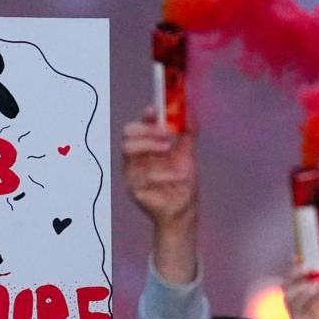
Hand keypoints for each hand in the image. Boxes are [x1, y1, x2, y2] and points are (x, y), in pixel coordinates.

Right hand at [122, 106, 197, 227]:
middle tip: (167, 132)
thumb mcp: (187, 154)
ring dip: (150, 145)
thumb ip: (188, 133)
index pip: (139, 125)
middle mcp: (135, 157)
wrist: (184, 209)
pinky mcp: (133, 188)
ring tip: (169, 149)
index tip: (156, 109)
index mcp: (146, 146)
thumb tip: (190, 112)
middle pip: (127, 133)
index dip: (145, 115)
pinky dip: (164, 173)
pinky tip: (178, 176)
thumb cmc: (182, 182)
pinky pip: (142, 174)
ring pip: (128, 149)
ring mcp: (131, 172)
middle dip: (147, 128)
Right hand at [283, 253, 318, 318]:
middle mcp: (304, 304)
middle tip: (303, 263)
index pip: (299, 277)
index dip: (296, 264)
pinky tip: (315, 289)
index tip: (300, 252)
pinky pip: (293, 306)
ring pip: (287, 292)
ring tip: (314, 279)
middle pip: (288, 283)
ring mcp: (299, 314)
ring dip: (298, 282)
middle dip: (293, 271)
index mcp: (313, 296)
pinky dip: (303, 294)